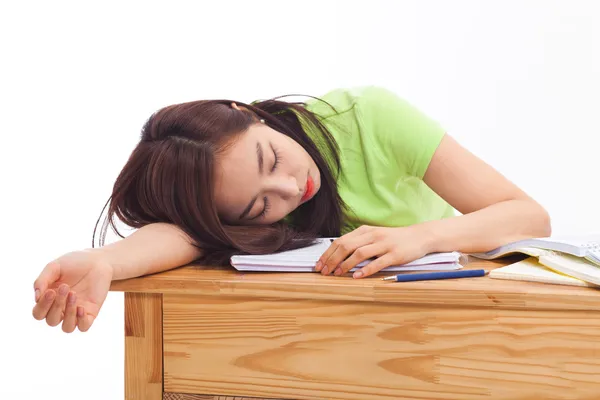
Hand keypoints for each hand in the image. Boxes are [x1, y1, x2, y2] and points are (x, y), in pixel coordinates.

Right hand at [32, 250, 112, 332]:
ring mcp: (76, 312)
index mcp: (49, 300)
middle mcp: (61, 309)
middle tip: (65, 287)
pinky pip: (83, 327)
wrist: (97, 260)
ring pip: (67, 327)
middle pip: (51, 320)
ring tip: (74, 294)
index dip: (43, 306)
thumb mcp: (54, 267)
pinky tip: (81, 307)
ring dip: (69, 314)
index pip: (39, 313)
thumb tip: (36, 298)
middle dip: (56, 305)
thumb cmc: (74, 263)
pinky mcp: (90, 312)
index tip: (51, 291)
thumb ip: (42, 281)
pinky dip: (81, 321)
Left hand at [316, 225, 432, 277]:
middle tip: (323, 272)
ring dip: (345, 264)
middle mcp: (372, 235)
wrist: (419, 236)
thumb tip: (337, 254)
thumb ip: (358, 242)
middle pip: (346, 246)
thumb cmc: (393, 239)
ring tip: (336, 274)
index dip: (327, 253)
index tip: (319, 265)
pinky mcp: (395, 254)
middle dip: (332, 259)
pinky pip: (377, 262)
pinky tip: (357, 276)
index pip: (340, 241)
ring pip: (359, 253)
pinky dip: (366, 269)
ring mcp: (384, 244)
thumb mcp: (374, 236)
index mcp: (365, 231)